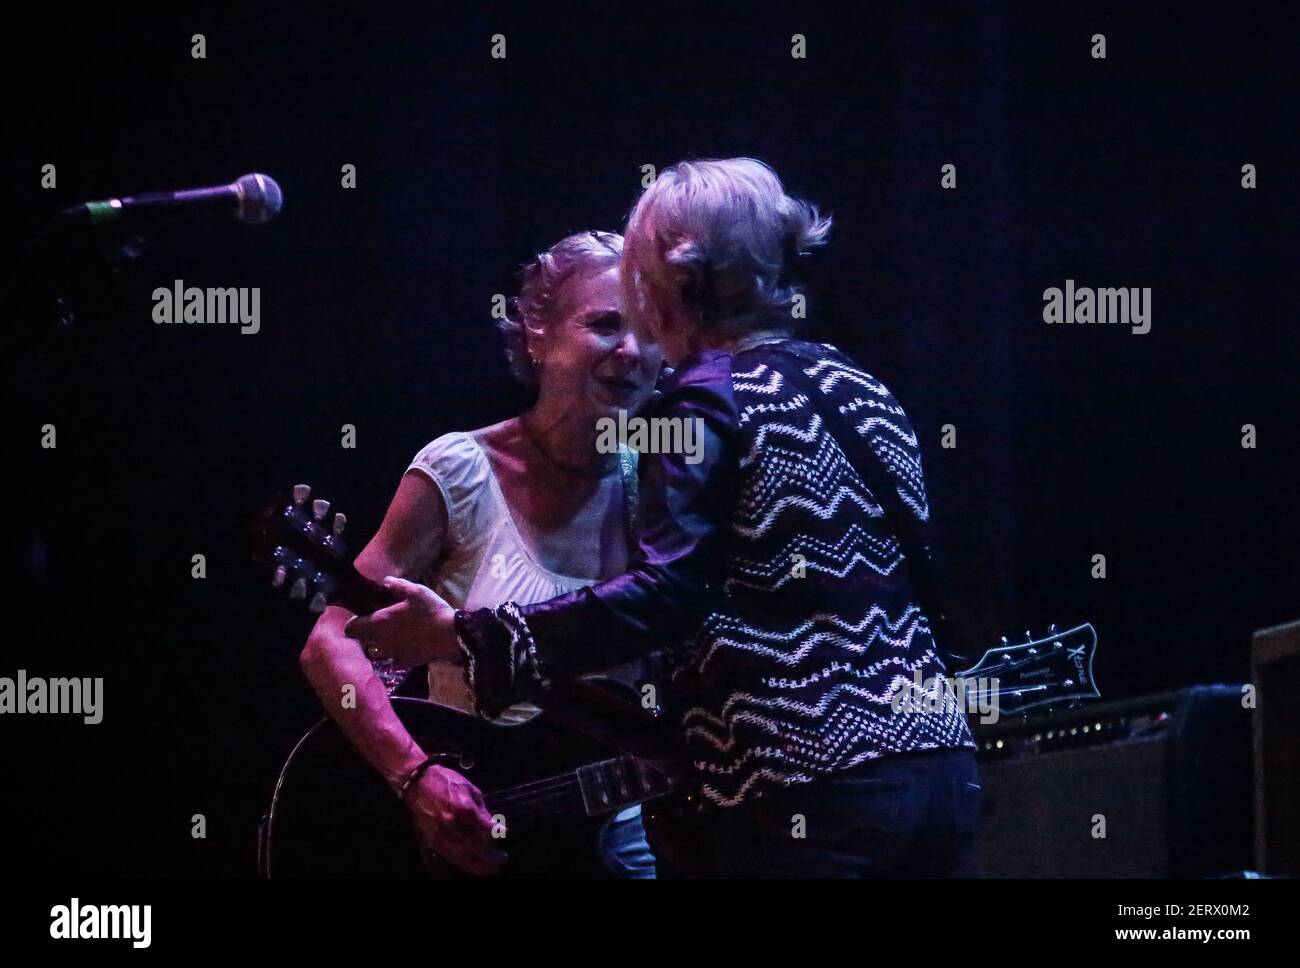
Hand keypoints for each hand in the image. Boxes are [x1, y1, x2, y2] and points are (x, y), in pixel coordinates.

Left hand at [344, 577, 460, 665]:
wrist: (450, 636)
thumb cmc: (431, 611)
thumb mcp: (416, 592)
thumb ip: (397, 585)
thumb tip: (385, 581)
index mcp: (379, 622)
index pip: (351, 628)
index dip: (353, 623)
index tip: (362, 617)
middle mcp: (380, 641)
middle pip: (364, 640)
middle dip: (368, 634)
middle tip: (381, 624)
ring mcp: (391, 654)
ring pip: (377, 651)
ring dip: (381, 645)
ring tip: (393, 637)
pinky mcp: (404, 663)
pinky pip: (392, 661)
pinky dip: (395, 655)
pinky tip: (406, 648)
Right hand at [406, 766, 506, 876]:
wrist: (418, 783)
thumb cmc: (447, 781)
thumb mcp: (470, 789)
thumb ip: (482, 809)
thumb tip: (493, 825)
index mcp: (464, 808)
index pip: (485, 829)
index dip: (497, 834)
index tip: (505, 834)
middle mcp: (452, 823)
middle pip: (475, 847)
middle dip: (490, 857)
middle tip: (502, 860)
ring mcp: (441, 833)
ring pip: (462, 856)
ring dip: (478, 865)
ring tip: (490, 869)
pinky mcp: (432, 839)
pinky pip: (449, 856)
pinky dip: (462, 863)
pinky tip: (471, 866)